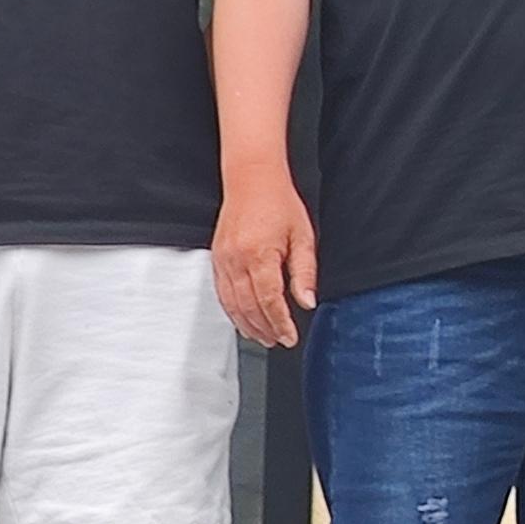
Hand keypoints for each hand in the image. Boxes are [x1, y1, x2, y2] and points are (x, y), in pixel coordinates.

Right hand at [213, 174, 317, 347]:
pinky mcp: (217, 259)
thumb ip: (304, 272)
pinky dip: (232, 311)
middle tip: (279, 341)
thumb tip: (307, 301)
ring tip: (263, 337)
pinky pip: (221, 293)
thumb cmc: (279, 204)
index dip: (281, 323)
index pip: (270, 301)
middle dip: (265, 329)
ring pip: (232, 304)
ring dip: (247, 325)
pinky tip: (243, 320)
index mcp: (260, 255)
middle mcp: (236, 261)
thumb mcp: (303, 237)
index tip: (291, 336)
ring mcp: (223, 261)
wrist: (252, 182)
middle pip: (249, 307)